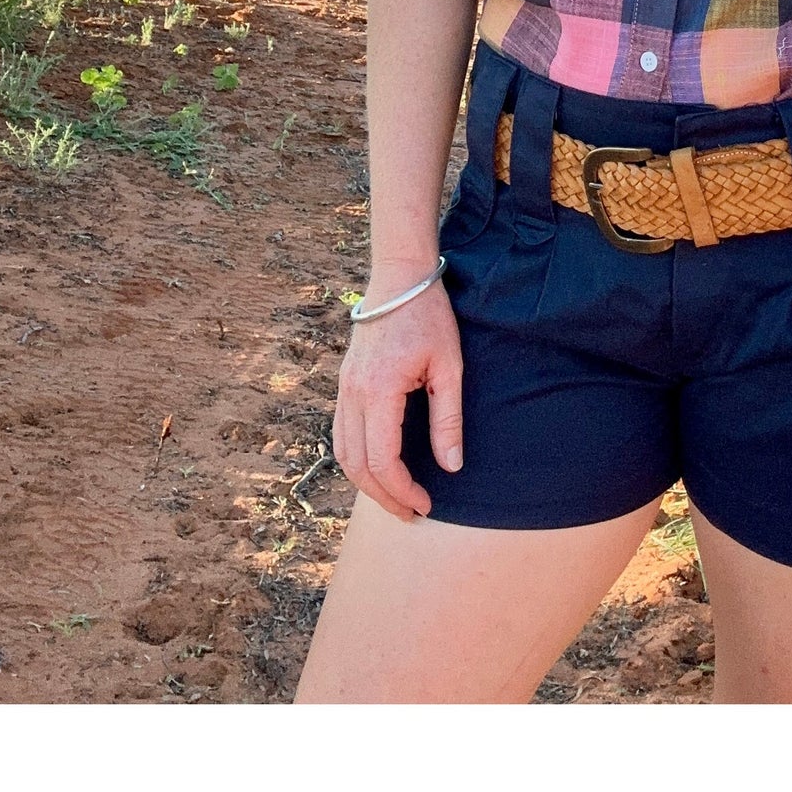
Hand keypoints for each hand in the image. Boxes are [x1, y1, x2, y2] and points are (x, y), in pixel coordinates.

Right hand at [332, 270, 462, 522]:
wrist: (399, 278)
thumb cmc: (429, 317)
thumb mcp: (449, 366)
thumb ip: (447, 419)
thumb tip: (450, 467)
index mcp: (379, 391)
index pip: (382, 460)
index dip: (402, 491)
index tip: (425, 505)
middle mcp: (353, 393)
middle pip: (356, 464)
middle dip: (382, 496)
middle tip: (410, 513)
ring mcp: (343, 387)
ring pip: (342, 451)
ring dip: (365, 481)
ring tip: (395, 496)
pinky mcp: (344, 382)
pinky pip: (341, 431)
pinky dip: (356, 457)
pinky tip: (380, 465)